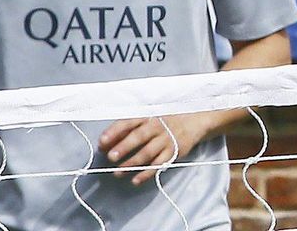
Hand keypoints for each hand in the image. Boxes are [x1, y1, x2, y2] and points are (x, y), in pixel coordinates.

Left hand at [98, 113, 212, 185]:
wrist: (194, 121)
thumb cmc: (164, 121)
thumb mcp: (147, 119)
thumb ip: (127, 130)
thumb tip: (104, 144)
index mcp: (147, 116)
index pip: (129, 122)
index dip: (114, 132)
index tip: (102, 142)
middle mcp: (157, 126)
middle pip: (139, 137)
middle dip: (124, 147)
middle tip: (111, 157)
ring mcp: (166, 140)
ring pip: (147, 153)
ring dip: (132, 163)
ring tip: (118, 172)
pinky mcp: (174, 152)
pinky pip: (159, 164)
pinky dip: (147, 173)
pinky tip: (135, 180)